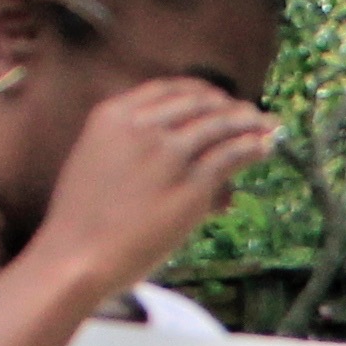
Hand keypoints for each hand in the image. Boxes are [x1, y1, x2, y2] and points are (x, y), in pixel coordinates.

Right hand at [29, 78, 276, 295]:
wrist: (76, 257)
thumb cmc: (83, 220)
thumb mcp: (96, 161)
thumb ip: (129, 144)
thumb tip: (171, 147)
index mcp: (113, 115)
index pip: (169, 89)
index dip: (201, 92)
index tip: (218, 99)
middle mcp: (142, 127)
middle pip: (200, 102)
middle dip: (230, 106)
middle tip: (250, 114)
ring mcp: (169, 154)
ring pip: (222, 125)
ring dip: (251, 122)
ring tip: (268, 127)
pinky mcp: (191, 185)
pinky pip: (233, 155)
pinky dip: (254, 147)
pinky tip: (265, 148)